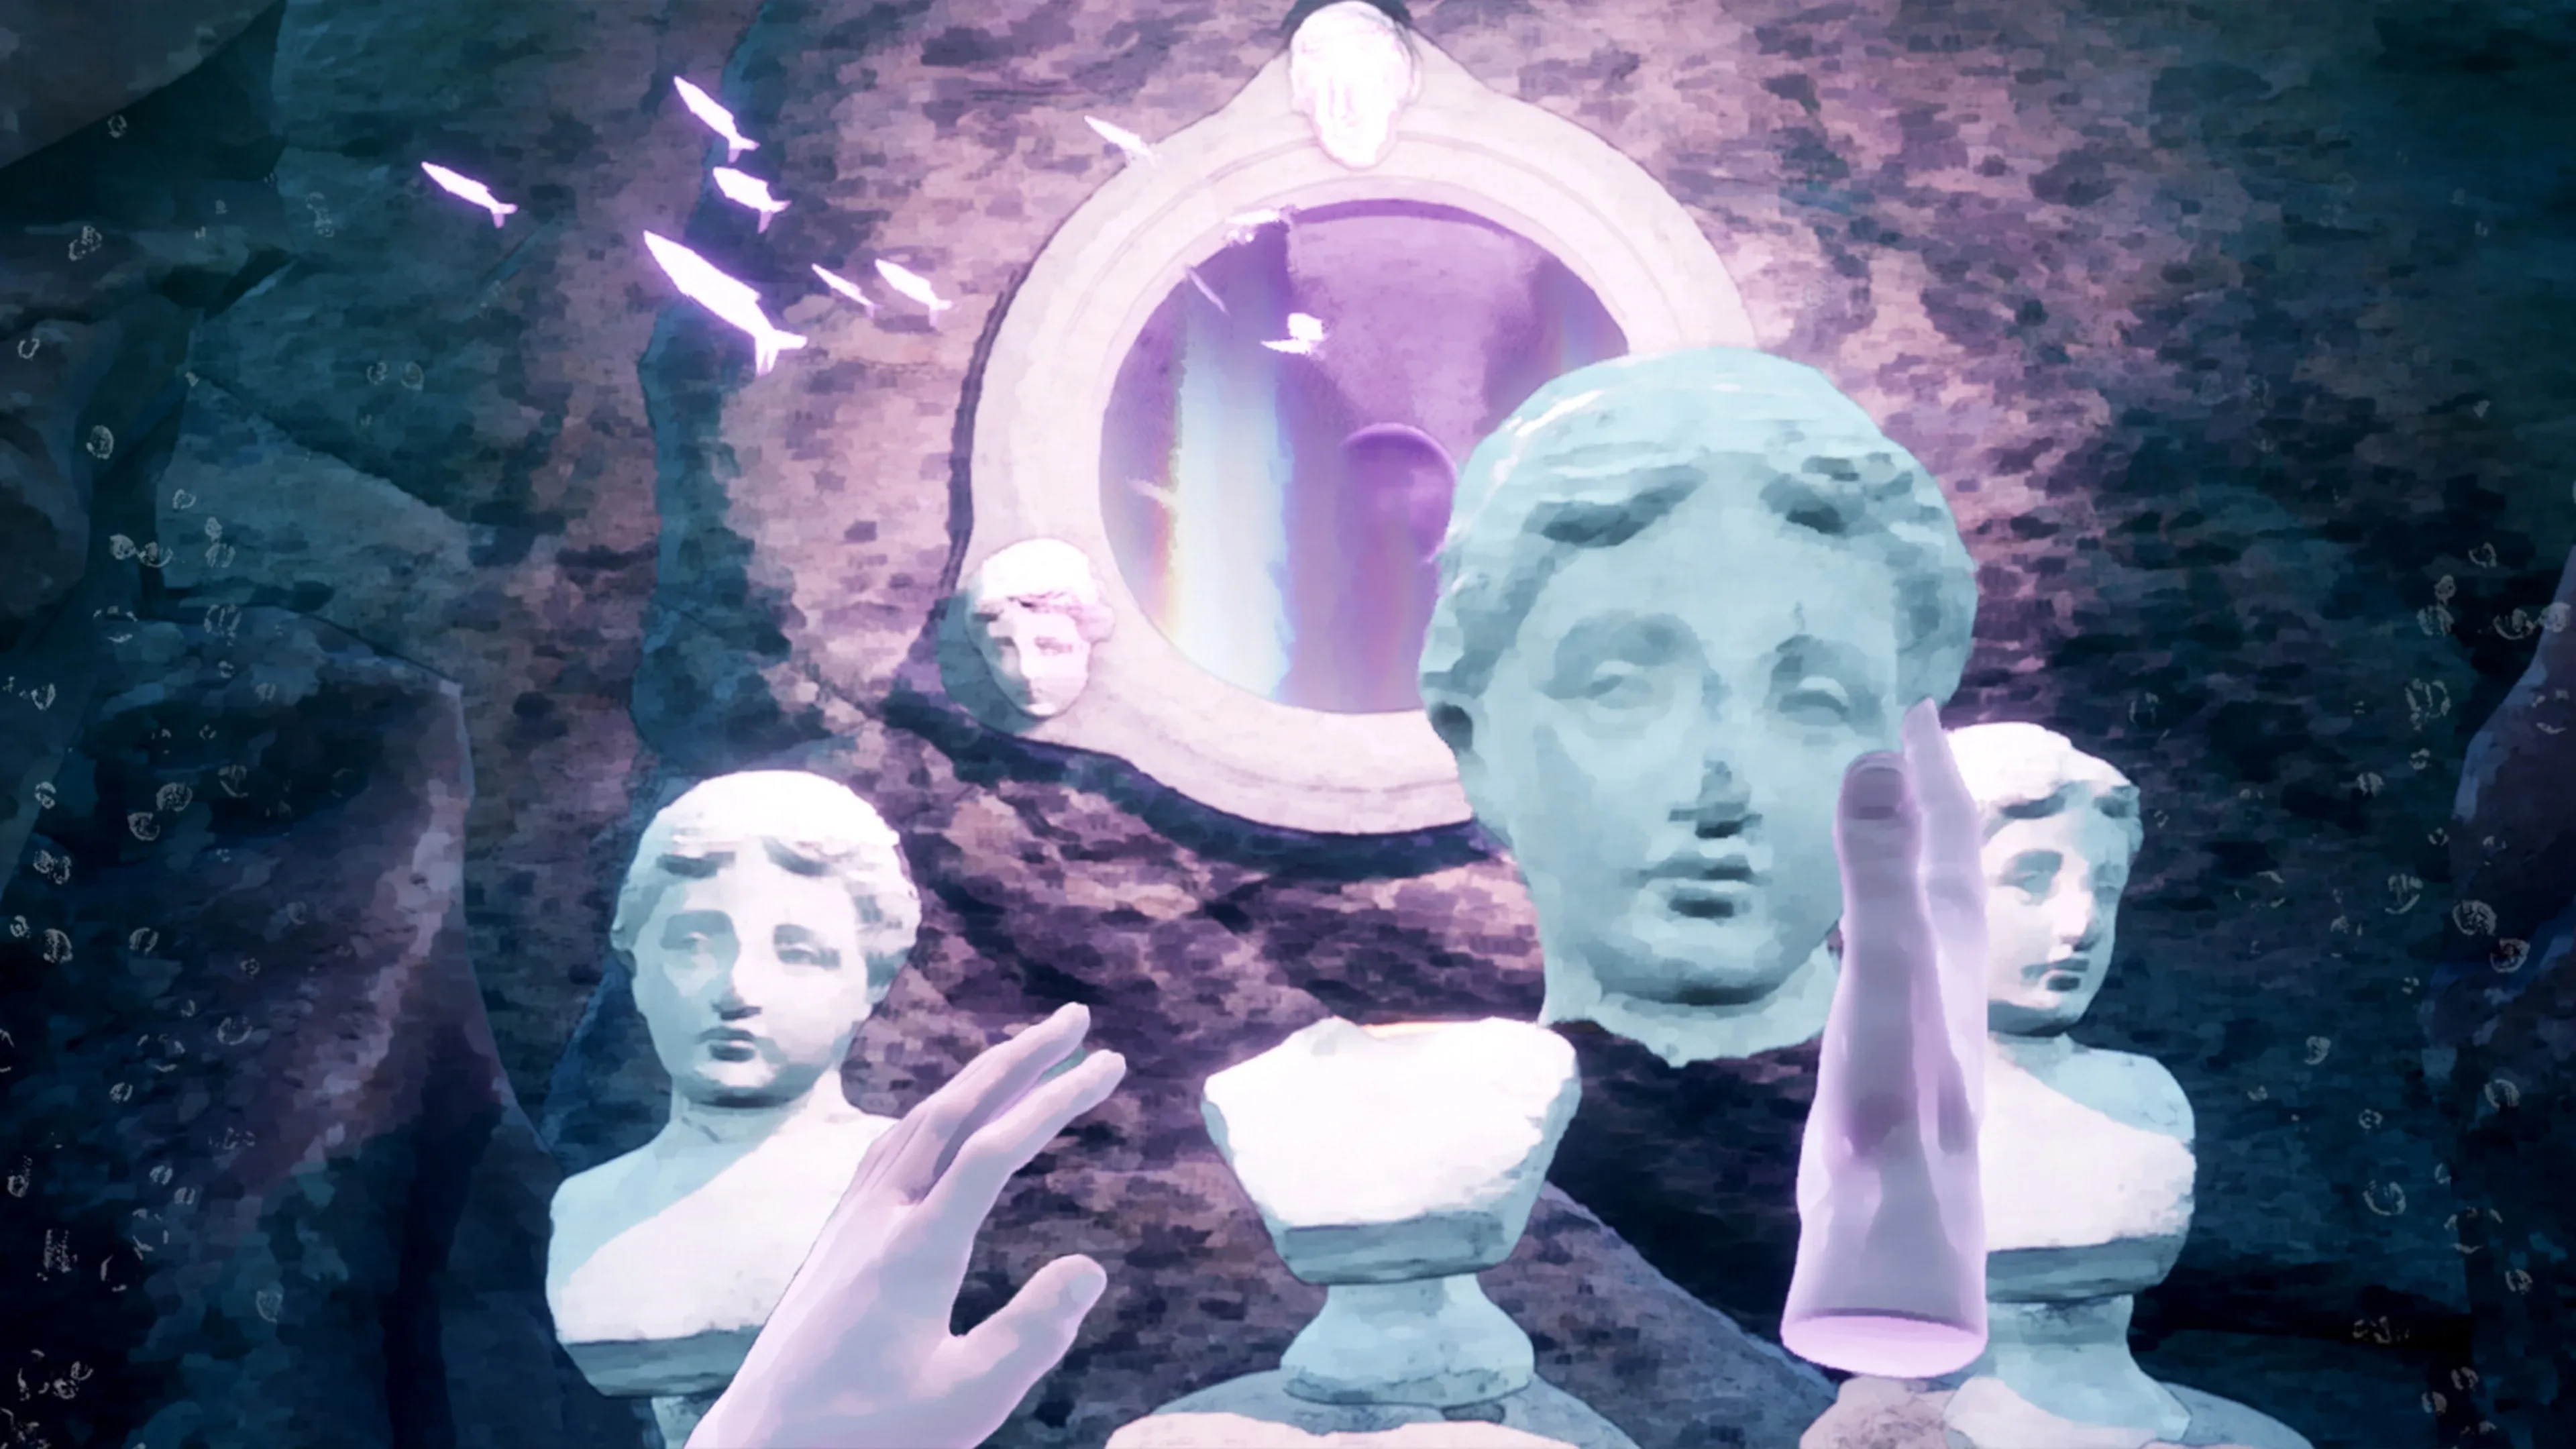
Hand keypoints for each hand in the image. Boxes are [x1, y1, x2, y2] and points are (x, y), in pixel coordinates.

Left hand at [688, 1004, 1128, 1448]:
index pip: (999, 1147)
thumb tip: (1090, 1265)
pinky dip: (932, 1115)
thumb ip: (1033, 1332)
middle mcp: (878, 1217)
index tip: (1111, 1064)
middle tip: (1076, 1020)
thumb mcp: (967, 1399)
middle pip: (955, 1109)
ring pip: (917, 1122)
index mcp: (917, 1247)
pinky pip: (888, 1149)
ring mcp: (849, 1224)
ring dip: (974, 1080)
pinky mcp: (834, 1242)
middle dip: (1019, 1057)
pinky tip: (941, 1124)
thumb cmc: (866, 1438)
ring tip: (1022, 1055)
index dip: (1059, 1098)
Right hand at [1779, 697, 1990, 1377]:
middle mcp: (1947, 977)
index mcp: (1948, 946)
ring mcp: (1920, 1025)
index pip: (1946, 837)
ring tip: (1883, 832)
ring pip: (1921, 920)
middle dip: (1927, 806)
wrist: (1897, 1227)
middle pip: (1945, 871)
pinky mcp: (1888, 1066)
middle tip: (1902, 751)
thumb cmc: (1891, 1100)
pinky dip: (1874, 932)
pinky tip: (1855, 953)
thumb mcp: (1883, 969)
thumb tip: (1875, 756)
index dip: (1932, 769)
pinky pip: (1888, 968)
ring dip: (1906, 866)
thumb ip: (1877, 870)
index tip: (1915, 705)